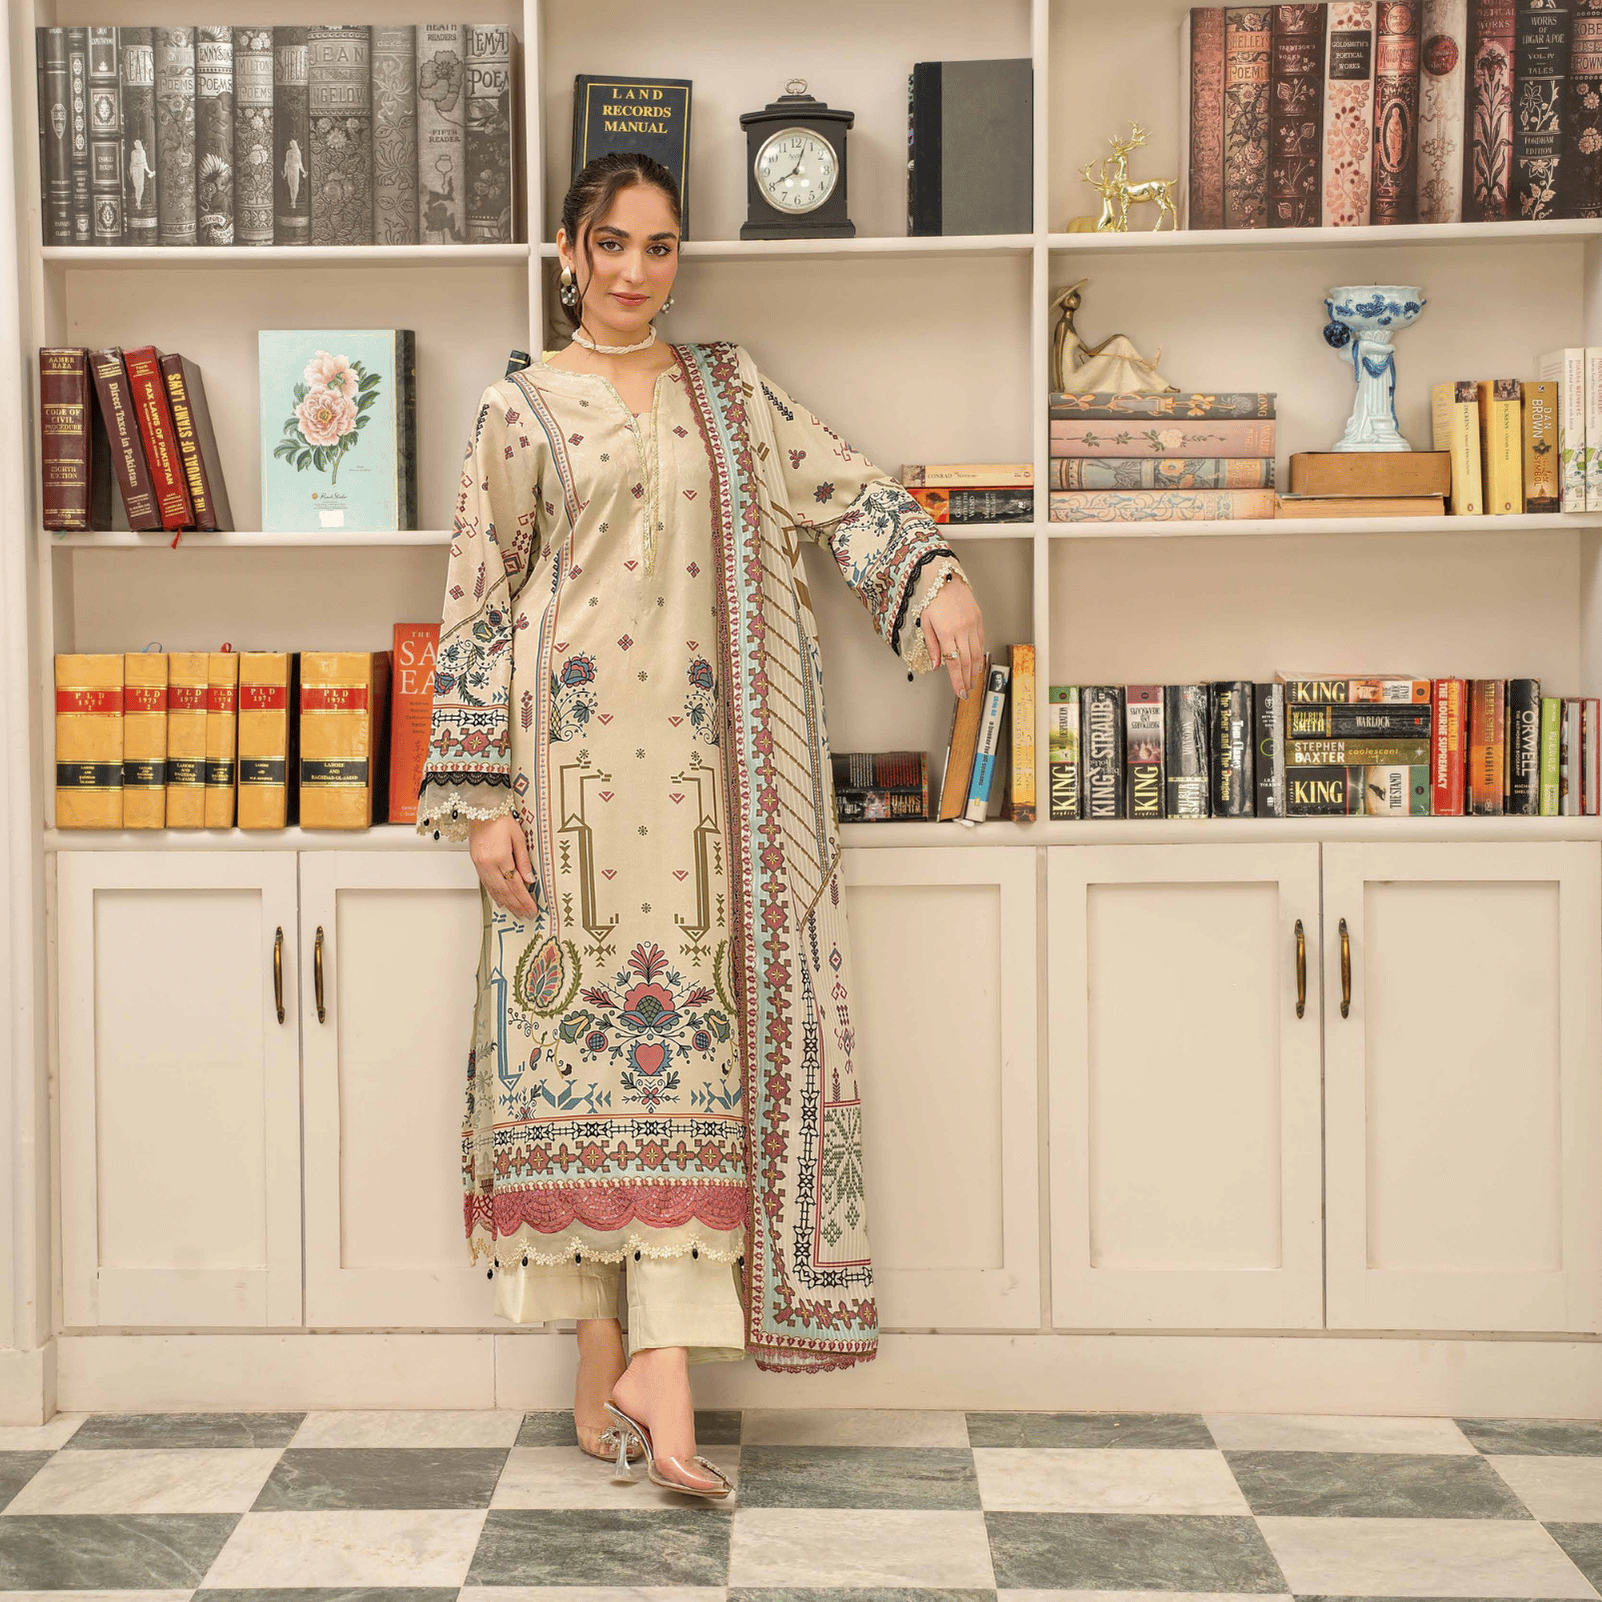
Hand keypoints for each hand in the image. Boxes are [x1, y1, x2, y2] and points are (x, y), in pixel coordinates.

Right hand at [468, 812, 538, 918]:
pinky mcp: (476, 862)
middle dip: (516, 905)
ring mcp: (480, 864)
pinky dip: (494, 894)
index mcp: (500, 857)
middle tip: (525, 915)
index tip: (532, 909)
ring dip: (506, 903)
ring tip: (515, 912)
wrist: (482, 809)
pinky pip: (486, 883)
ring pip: (494, 890)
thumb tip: (530, 880)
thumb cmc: (501, 819)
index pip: (515, 885)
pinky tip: (500, 901)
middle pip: (504, 891)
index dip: (524, 899)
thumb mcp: (519, 838)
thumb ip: (524, 861)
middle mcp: (488, 864)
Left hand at [920, 575, 984, 699]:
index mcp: (946, 631)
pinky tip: (977, 663)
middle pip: (967, 661)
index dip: (957, 680)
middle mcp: (962, 629)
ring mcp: (972, 624)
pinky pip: (981, 641)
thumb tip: (937, 665)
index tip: (960, 692)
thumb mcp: (925, 623)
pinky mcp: (979, 619)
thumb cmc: (932, 598)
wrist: (945, 578)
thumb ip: (932, 646)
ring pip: (976, 653)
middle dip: (967, 679)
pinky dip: (980, 655)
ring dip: (975, 670)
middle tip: (966, 691)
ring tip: (972, 681)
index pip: (954, 662)